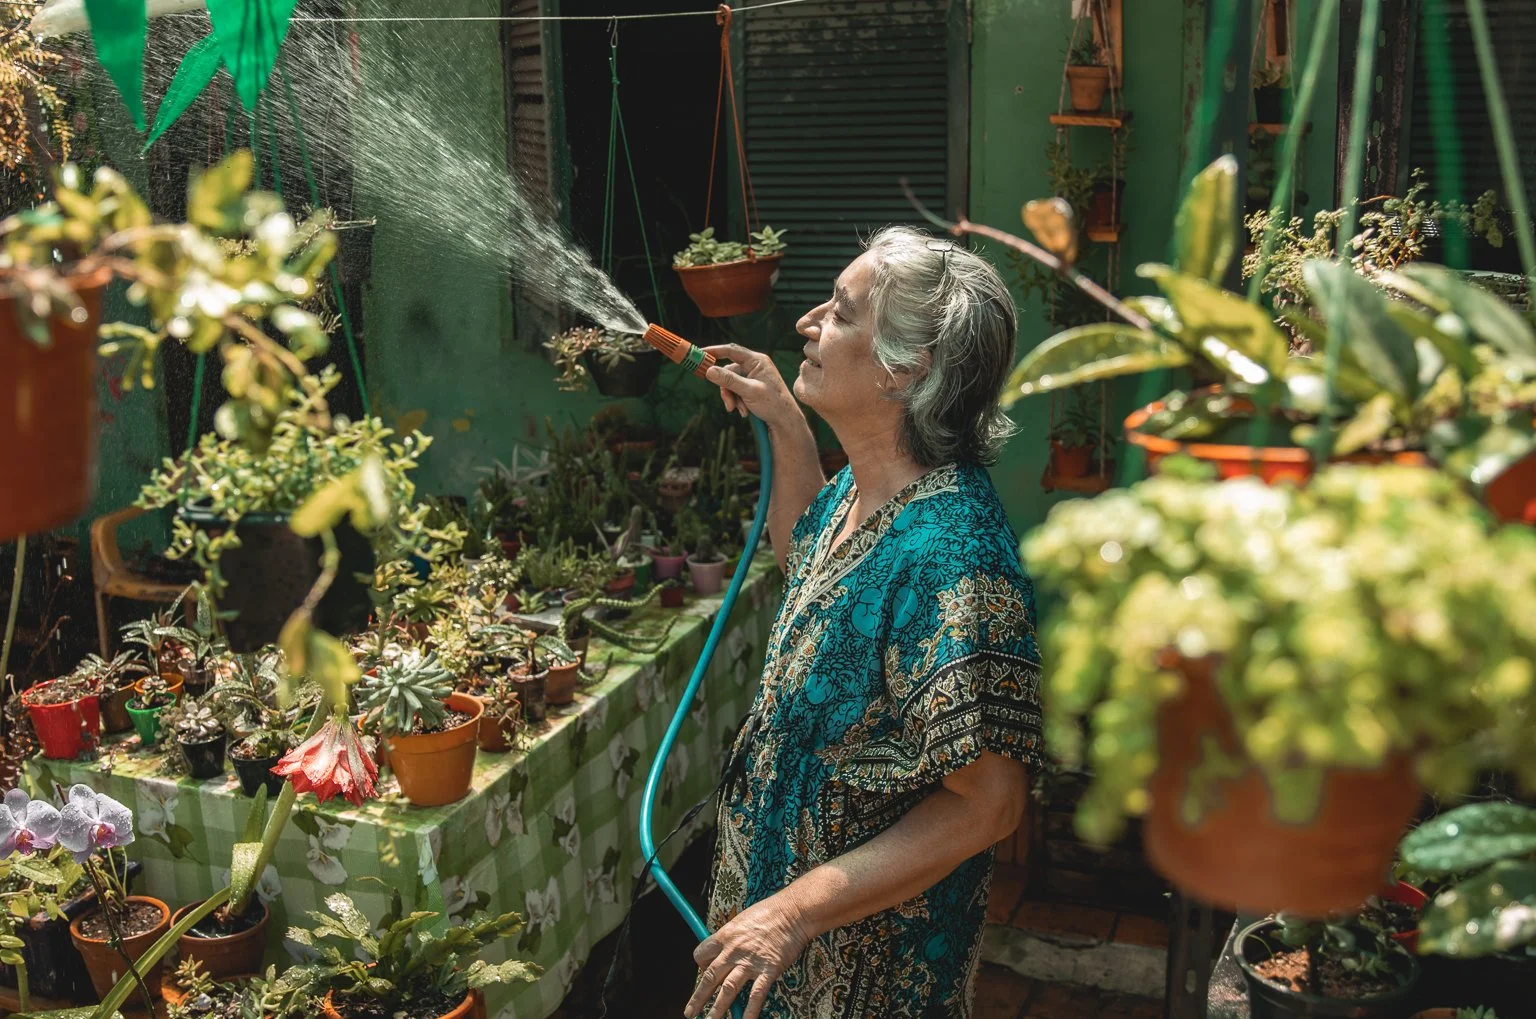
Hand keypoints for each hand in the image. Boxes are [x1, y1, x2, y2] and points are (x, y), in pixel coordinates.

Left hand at [684, 894, 811, 1018]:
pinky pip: (755, 995)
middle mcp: (733, 951)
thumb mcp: (741, 920)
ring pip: (727, 989)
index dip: (700, 965)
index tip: (704, 971)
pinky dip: (749, 1011)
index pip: (702, 954)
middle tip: (690, 1012)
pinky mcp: (767, 970)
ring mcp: (749, 962)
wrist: (792, 912)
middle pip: (709, 977)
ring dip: (717, 1009)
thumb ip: (731, 937)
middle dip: (698, 997)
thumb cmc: (769, 912)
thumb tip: (726, 948)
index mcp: (725, 936)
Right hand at [702, 344, 797, 426]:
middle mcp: (755, 365)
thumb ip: (729, 380)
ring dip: (732, 397)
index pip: (731, 350)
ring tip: (740, 410)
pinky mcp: (752, 386)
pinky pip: (736, 390)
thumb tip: (709, 370)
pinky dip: (737, 401)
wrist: (785, 421)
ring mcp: (753, 376)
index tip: (699, 353)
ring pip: (731, 383)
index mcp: (757, 360)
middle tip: (729, 404)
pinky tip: (744, 411)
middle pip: (728, 371)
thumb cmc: (773, 404)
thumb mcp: (748, 391)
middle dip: (727, 389)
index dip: (714, 351)